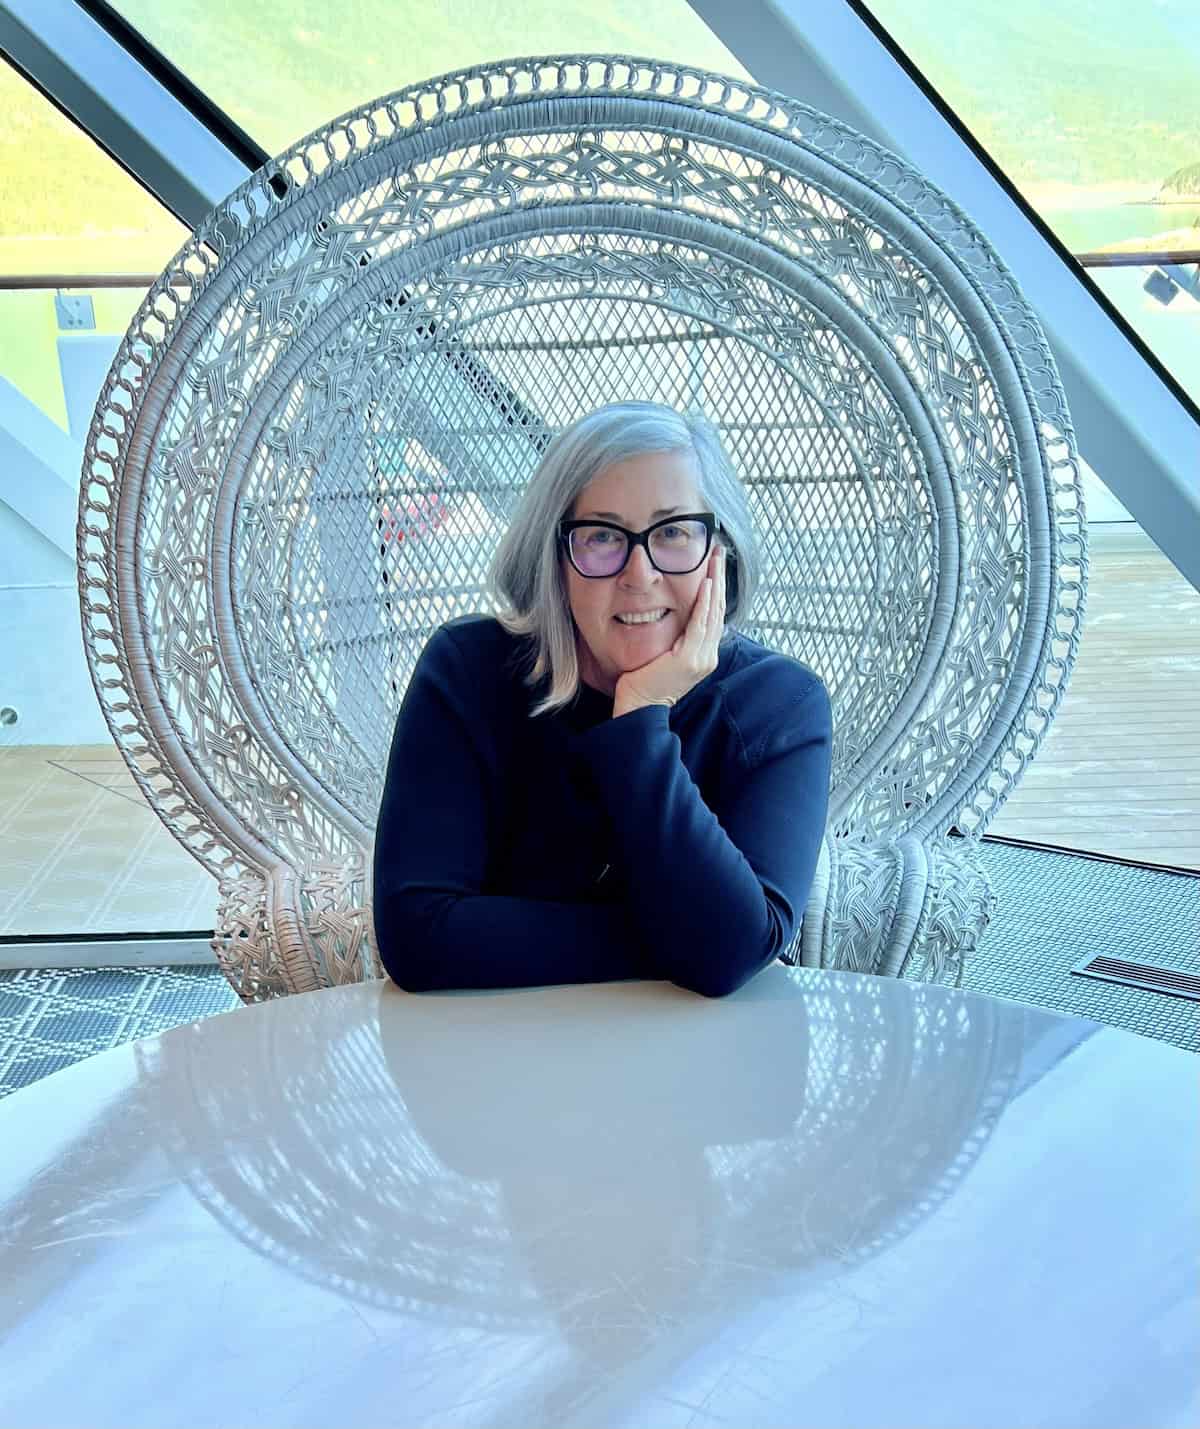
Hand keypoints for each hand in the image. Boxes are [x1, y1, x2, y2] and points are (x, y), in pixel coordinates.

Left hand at [613, 544, 726, 715]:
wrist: (639, 707)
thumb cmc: (644, 682)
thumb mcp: (665, 655)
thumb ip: (675, 638)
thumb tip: (674, 617)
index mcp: (704, 654)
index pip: (714, 615)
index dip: (716, 589)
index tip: (715, 565)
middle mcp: (708, 655)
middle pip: (719, 609)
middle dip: (720, 578)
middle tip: (720, 552)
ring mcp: (701, 658)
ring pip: (714, 613)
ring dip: (716, 583)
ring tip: (716, 560)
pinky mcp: (690, 659)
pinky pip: (701, 624)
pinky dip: (704, 602)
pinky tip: (707, 584)